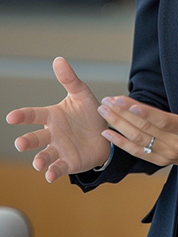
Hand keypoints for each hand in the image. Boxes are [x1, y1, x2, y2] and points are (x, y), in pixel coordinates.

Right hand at [6, 57, 110, 181]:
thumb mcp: (81, 95)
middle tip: (21, 143)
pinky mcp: (69, 163)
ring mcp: (59, 149)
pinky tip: (49, 176)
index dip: (22, 116)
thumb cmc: (89, 113)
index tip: (11, 117)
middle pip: (35, 138)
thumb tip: (58, 59)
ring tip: (38, 163)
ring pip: (44, 155)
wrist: (106, 133)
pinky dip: (53, 172)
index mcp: (52, 116)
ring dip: (39, 160)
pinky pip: (58, 168)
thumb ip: (69, 79)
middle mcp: (52, 134)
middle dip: (26, 141)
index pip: (34, 115)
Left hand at [97, 85, 177, 166]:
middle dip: (123, 113)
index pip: (162, 121)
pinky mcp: (159, 161)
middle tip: (108, 101)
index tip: (128, 103)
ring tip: (104, 111)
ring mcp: (165, 154)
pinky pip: (136, 152)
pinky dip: (120, 143)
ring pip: (137, 139)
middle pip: (145, 128)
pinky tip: (107, 133)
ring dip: (118, 125)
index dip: (145, 113)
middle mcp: (174, 144)